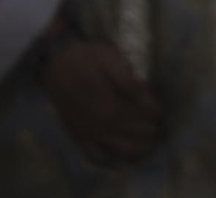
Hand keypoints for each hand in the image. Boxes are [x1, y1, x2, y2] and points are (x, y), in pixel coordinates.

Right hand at [42, 38, 161, 165]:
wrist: (56, 63)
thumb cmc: (87, 57)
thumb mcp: (111, 59)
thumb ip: (128, 81)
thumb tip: (146, 98)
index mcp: (109, 103)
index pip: (142, 114)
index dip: (155, 113)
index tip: (159, 111)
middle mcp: (99, 121)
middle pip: (134, 132)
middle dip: (149, 131)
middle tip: (157, 126)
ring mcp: (88, 130)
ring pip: (119, 148)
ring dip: (137, 148)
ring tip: (147, 141)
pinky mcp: (77, 135)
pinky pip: (93, 155)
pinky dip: (106, 157)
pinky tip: (117, 151)